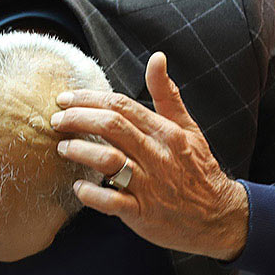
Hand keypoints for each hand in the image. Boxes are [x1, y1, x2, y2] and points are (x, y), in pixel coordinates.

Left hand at [50, 51, 248, 259]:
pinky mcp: (143, 214)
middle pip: (112, 126)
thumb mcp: (188, 128)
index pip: (122, 105)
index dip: (89, 98)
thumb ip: (167, 95)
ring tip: (63, 148)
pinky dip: (91, 194)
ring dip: (81, 151)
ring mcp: (150, 186)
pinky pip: (112, 202)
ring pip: (110, 161)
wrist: (218, 217)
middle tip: (56, 120)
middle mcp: (158, 155)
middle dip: (78, 118)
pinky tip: (78, 188)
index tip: (65, 99)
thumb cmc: (198, 169)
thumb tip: (157, 57)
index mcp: (166, 132)